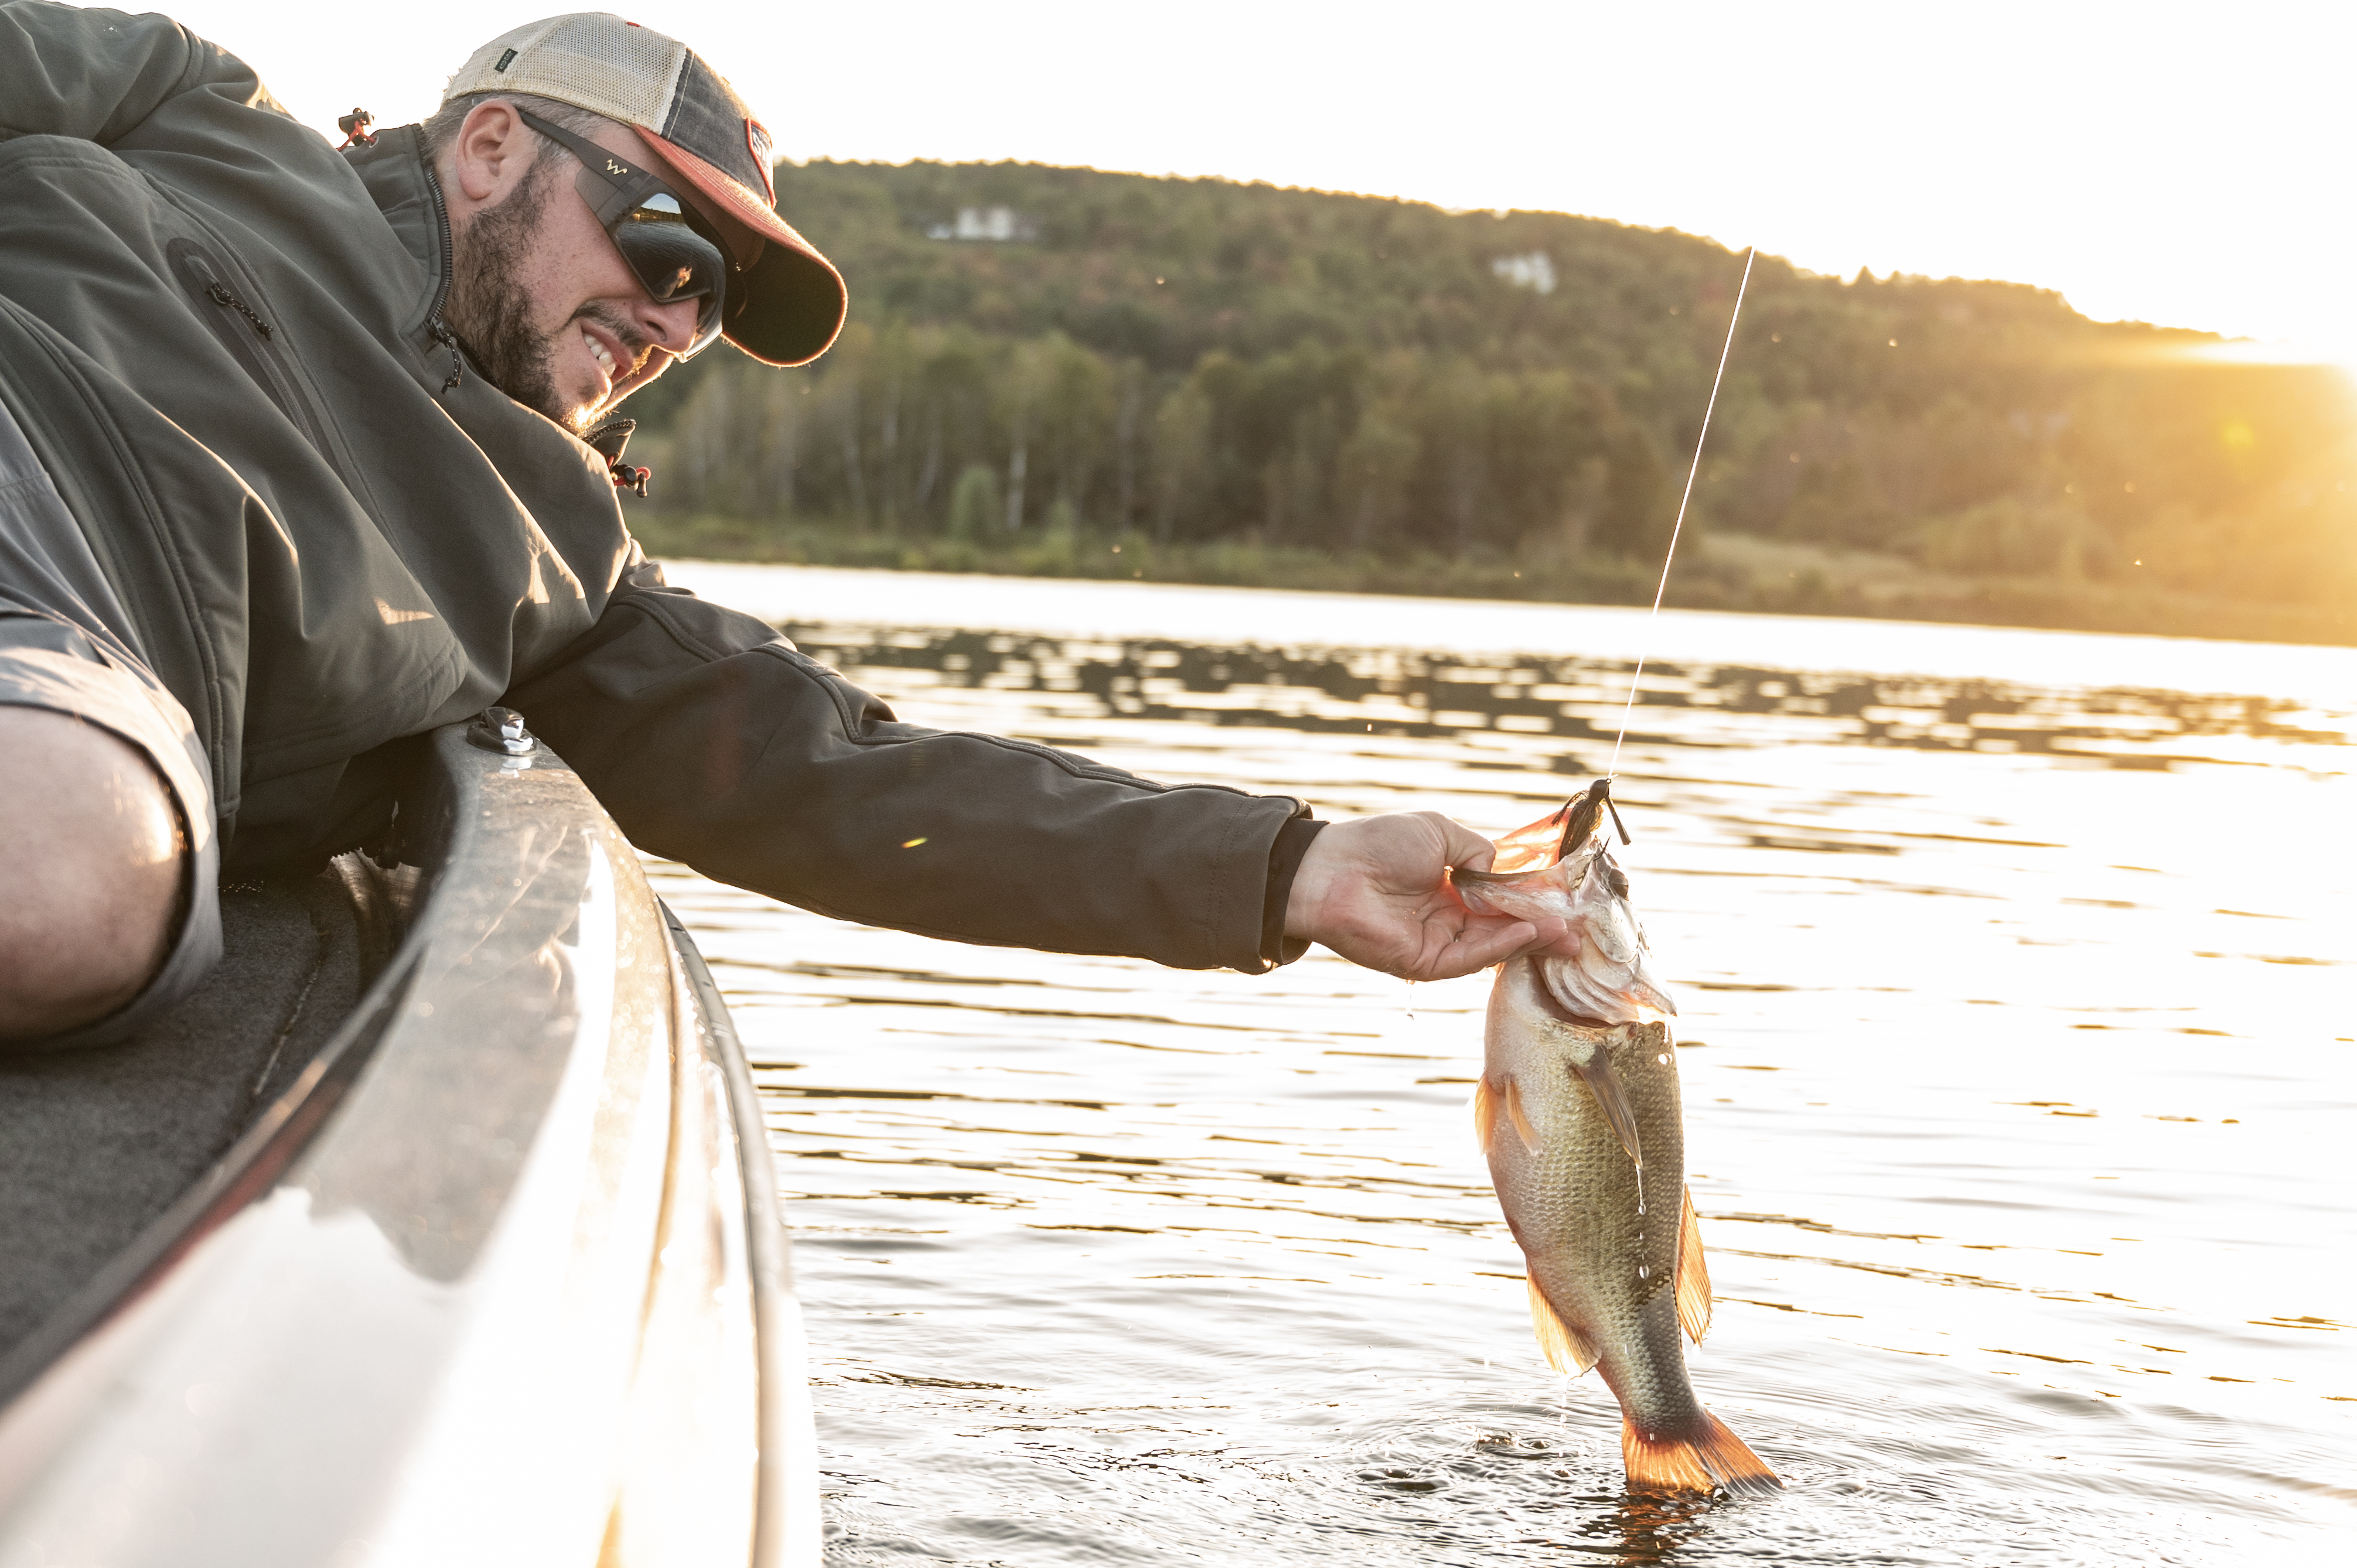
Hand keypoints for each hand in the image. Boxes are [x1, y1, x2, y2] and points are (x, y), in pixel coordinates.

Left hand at [1283, 812, 1572, 981]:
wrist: (1332, 869)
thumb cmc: (1379, 843)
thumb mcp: (1440, 833)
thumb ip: (1478, 853)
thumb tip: (1504, 876)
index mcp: (1451, 886)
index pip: (1501, 901)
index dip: (1532, 903)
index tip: (1565, 903)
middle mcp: (1448, 917)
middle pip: (1504, 929)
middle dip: (1541, 930)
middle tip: (1577, 932)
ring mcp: (1438, 942)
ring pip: (1493, 946)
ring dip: (1529, 939)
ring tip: (1562, 933)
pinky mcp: (1425, 962)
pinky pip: (1470, 959)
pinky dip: (1500, 947)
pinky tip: (1526, 933)